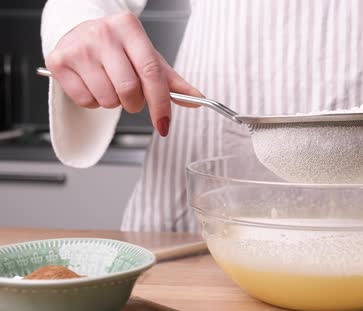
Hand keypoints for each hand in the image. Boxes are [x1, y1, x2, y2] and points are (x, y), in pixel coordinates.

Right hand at [45, 12, 202, 136]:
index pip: (151, 73)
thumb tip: (197, 101)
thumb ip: (172, 81)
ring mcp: (79, 47)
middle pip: (129, 89)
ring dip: (113, 103)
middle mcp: (103, 34)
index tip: (163, 124)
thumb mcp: (148, 58)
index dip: (160, 103)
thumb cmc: (120, 48)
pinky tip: (93, 85)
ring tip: (110, 86)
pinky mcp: (59, 61)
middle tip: (132, 97)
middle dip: (134, 103)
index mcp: (130, 28)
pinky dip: (93, 102)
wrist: (81, 33)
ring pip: (107, 98)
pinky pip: (85, 101)